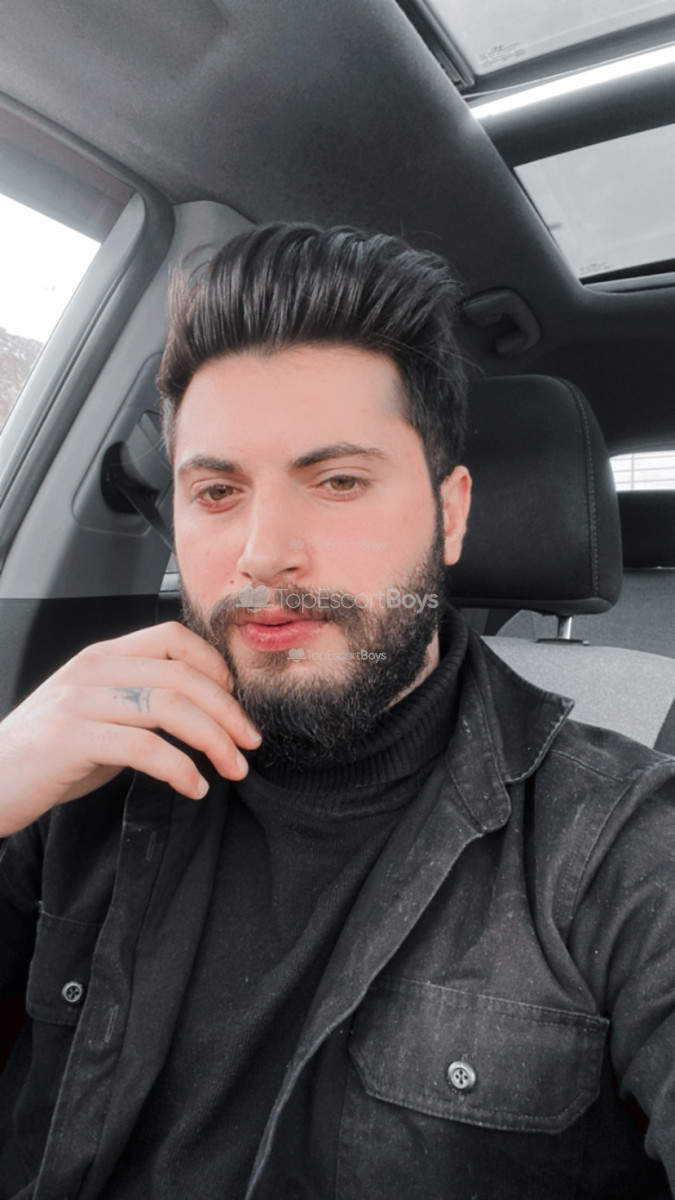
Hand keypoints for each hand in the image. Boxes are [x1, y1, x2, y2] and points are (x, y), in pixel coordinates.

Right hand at [0, 621, 260, 835]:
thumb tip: (207, 713)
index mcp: (104, 656)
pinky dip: (180, 769)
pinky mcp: (71, 740)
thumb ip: (143, 703)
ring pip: (170, 707)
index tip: (238, 703)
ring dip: (214, 741)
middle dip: (228, 711)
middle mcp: (93, 669)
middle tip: (251, 744)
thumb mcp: (100, 714)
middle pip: (182, 675)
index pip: (174, 637)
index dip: (216, 666)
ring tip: (233, 768)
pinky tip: (194, 788)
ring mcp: (80, 702)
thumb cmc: (49, 754)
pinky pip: (144, 748)